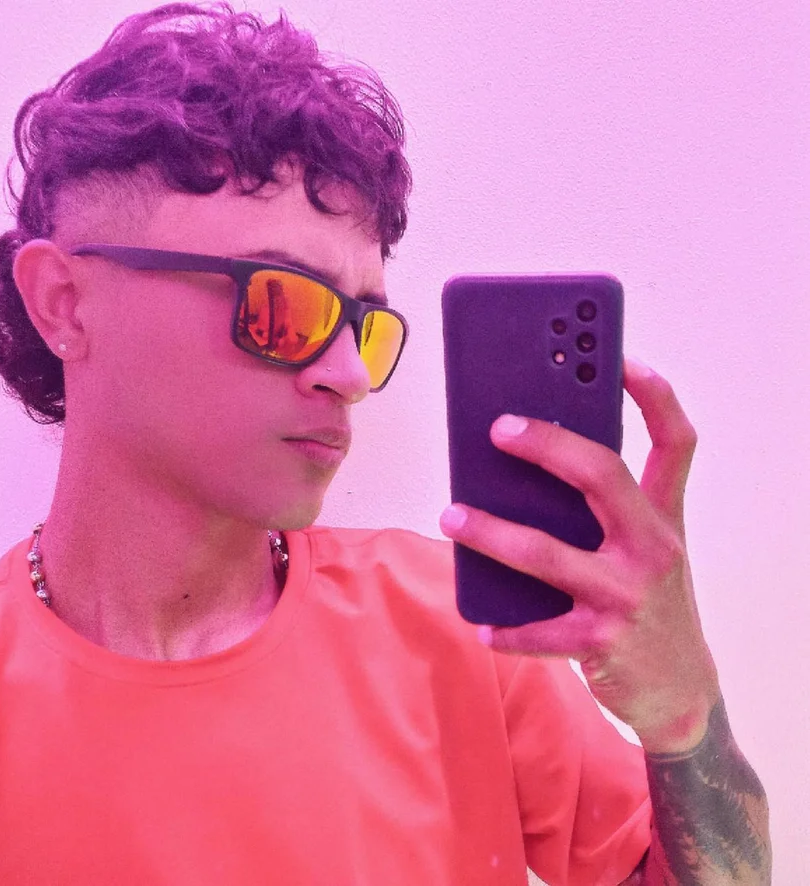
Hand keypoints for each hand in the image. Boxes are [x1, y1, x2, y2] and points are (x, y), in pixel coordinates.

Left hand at [439, 357, 719, 752]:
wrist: (684, 692)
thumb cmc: (652, 605)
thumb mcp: (644, 551)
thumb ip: (604, 513)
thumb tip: (527, 475)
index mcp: (664, 517)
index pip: (675, 442)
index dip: (654, 397)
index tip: (621, 359)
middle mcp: (653, 548)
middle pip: (603, 475)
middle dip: (548, 445)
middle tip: (498, 428)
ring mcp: (628, 595)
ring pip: (546, 553)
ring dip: (490, 533)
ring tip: (450, 516)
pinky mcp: (602, 641)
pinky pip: (538, 631)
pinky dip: (505, 629)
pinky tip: (482, 624)